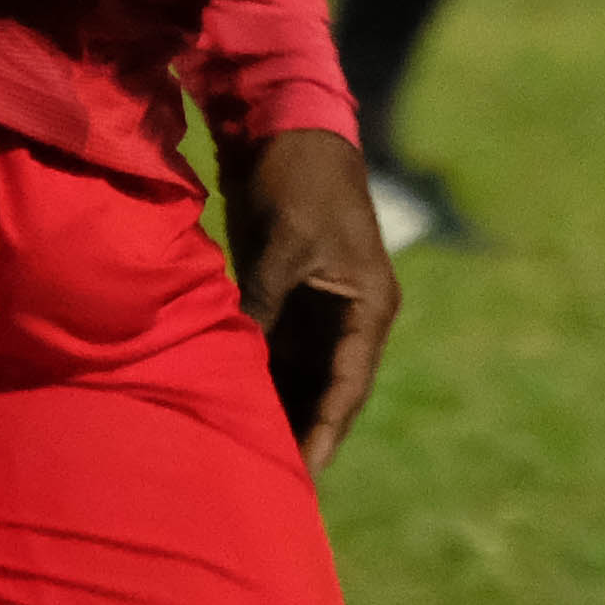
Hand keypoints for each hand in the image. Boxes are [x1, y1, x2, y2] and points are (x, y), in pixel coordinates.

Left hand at [227, 130, 399, 473]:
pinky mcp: (292, 293)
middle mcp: (352, 314)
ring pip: (303, 376)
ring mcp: (322, 305)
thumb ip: (263, 307)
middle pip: (328, 390)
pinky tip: (236, 410)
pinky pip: (280, 351)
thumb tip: (236, 366)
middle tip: (272, 486)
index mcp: (367, 305)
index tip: (303, 478)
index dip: (324, 433)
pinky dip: (263, 380)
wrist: (285, 119)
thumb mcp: (281, 245)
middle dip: (304, 434)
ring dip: (283, 411)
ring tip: (251, 459)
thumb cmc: (295, 178)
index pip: (347, 387)